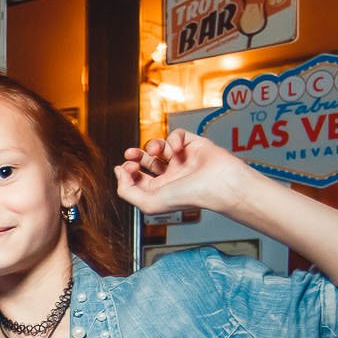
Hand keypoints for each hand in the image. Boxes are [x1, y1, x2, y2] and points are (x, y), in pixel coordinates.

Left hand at [113, 128, 253, 216]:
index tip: (125, 167)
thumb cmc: (188, 197)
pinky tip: (177, 148)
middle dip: (135, 156)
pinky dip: (174, 138)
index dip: (127, 171)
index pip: (138, 179)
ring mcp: (183, 160)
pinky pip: (178, 135)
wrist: (219, 184)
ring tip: (154, 150)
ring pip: (161, 147)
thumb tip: (118, 171)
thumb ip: (127, 191)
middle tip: (130, 155)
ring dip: (152, 146)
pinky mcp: (195, 145)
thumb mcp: (148, 203)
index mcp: (161, 190)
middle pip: (147, 162)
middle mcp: (172, 176)